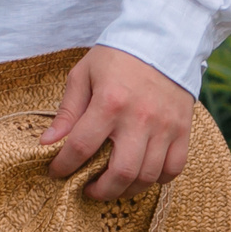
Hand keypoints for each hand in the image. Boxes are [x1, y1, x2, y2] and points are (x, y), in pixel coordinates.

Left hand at [41, 45, 195, 201]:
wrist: (161, 41)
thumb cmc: (116, 58)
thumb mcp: (83, 75)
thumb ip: (67, 111)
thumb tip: (47, 142)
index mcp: (109, 102)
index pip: (81, 146)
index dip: (64, 166)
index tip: (55, 172)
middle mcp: (139, 118)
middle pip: (120, 172)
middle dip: (100, 190)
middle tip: (87, 190)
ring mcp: (165, 127)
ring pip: (148, 176)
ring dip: (126, 189)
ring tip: (111, 186)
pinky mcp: (183, 130)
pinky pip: (173, 169)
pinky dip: (157, 180)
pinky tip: (141, 176)